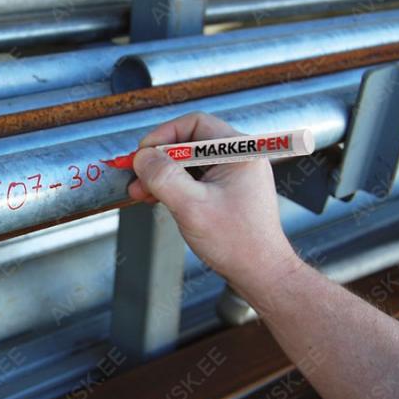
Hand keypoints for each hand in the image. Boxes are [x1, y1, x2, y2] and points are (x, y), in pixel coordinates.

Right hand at [128, 112, 300, 290]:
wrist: (261, 274)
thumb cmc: (238, 243)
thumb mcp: (191, 206)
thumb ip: (163, 176)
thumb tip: (142, 157)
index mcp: (239, 151)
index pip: (193, 124)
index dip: (162, 136)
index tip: (143, 154)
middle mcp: (239, 157)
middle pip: (188, 142)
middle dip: (159, 160)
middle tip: (138, 177)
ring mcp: (233, 174)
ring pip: (188, 162)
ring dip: (162, 175)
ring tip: (142, 192)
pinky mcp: (227, 191)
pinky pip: (194, 178)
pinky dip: (173, 186)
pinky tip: (157, 198)